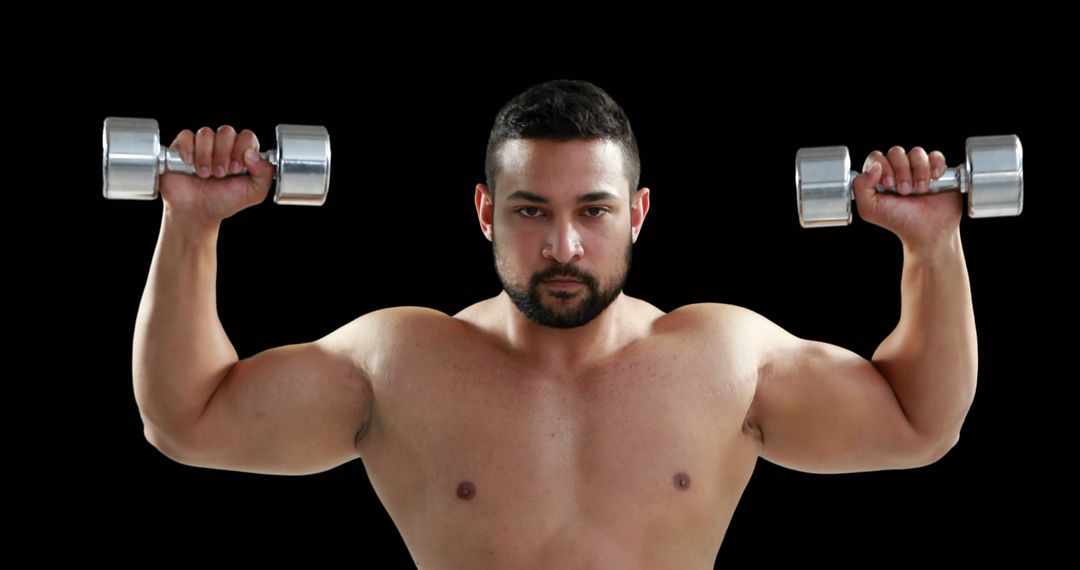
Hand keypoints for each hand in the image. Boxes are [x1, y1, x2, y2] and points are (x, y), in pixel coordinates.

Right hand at [159, 125, 276, 227]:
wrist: (196, 212)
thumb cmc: (223, 201)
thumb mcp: (253, 193)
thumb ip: (264, 174)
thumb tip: (253, 154)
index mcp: (242, 153)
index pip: (246, 136)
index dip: (242, 148)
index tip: (236, 169)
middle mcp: (223, 146)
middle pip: (226, 132)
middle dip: (223, 154)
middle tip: (220, 174)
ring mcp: (203, 145)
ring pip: (206, 133)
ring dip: (206, 155)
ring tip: (205, 174)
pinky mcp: (183, 147)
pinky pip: (186, 136)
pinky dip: (189, 149)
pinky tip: (190, 164)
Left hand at [852, 146, 961, 248]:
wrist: (928, 231)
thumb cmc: (899, 221)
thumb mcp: (870, 209)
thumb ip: (860, 187)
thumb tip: (874, 166)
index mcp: (879, 177)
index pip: (876, 157)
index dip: (882, 167)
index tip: (888, 185)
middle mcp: (897, 170)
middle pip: (896, 152)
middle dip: (901, 171)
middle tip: (905, 191)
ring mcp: (917, 169)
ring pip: (916, 153)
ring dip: (919, 171)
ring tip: (921, 190)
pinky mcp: (936, 170)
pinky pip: (936, 155)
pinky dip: (935, 165)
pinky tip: (935, 179)